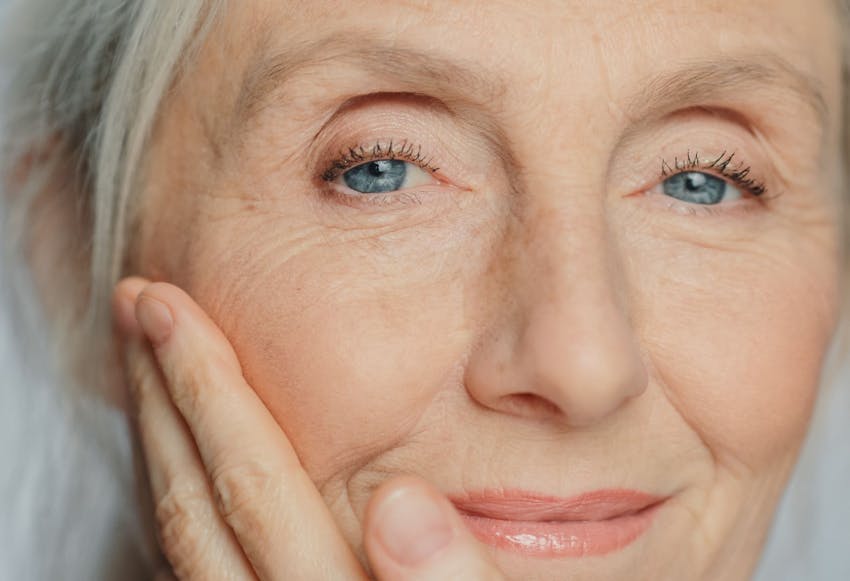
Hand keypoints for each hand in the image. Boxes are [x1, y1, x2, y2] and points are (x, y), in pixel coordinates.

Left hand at [113, 278, 504, 579]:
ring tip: (157, 365)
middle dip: (165, 397)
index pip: (254, 487)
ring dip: (165, 437)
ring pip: (186, 535)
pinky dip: (191, 488)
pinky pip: (204, 561)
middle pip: (198, 505)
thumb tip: (397, 506)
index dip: (206, 390)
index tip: (167, 307)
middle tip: (142, 308)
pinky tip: (204, 451)